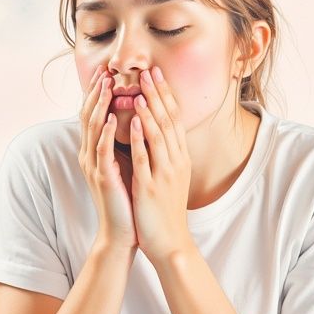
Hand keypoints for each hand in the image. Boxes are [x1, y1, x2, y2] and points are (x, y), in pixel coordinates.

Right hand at [78, 65, 137, 249]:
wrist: (122, 231)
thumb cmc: (126, 198)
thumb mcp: (124, 163)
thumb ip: (123, 142)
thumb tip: (134, 117)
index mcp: (94, 150)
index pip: (93, 114)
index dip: (98, 92)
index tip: (107, 71)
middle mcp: (89, 154)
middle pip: (88, 115)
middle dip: (96, 91)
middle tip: (104, 70)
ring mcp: (93, 165)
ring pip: (92, 128)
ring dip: (99, 105)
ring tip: (108, 85)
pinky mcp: (102, 177)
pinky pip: (101, 150)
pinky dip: (105, 132)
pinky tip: (111, 118)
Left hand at [129, 66, 194, 261]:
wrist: (169, 242)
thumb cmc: (165, 209)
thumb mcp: (170, 176)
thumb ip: (165, 154)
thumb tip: (157, 131)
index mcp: (179, 158)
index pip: (174, 120)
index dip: (166, 96)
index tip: (157, 75)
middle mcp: (176, 161)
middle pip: (169, 121)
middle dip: (159, 95)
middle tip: (149, 71)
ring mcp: (164, 173)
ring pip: (159, 135)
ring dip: (150, 110)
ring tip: (141, 89)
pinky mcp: (150, 187)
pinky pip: (146, 158)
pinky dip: (140, 138)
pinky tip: (134, 121)